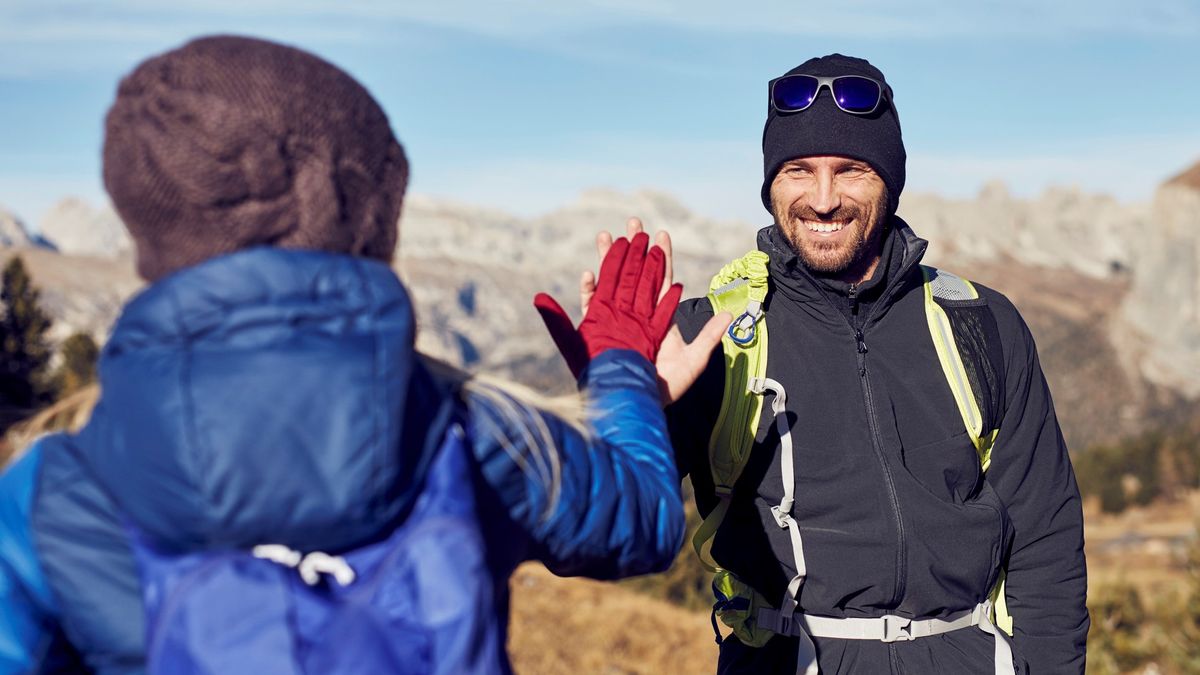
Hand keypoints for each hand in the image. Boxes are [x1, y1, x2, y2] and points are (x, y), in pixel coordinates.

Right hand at [540, 218, 729, 404]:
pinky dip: (589, 293)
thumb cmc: (670, 387)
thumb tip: (730, 314)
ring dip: (608, 261)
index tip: (660, 234)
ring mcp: (618, 322)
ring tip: (605, 236)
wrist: (643, 406)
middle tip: (632, 223)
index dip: (661, 257)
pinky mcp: (600, 335)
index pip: (661, 280)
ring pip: (611, 284)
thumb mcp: (695, 361)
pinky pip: (592, 310)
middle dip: (633, 248)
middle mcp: (638, 314)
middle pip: (635, 273)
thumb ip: (709, 336)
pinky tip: (589, 275)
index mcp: (659, 316)